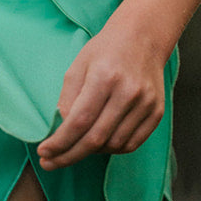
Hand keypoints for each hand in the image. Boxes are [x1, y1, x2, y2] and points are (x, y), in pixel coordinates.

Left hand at [36, 20, 166, 170]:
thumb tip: (62, 132)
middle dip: (69, 155)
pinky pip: (132, 143)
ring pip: (113, 145)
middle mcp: (128, 92)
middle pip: (95, 138)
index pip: (79, 121)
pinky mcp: (157, 112)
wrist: (143, 38)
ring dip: (90, 152)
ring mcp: (146, 104)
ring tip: (76, 146)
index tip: (43, 153)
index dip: (60, 143)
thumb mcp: (78, 66)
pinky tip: (99, 144)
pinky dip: (112, 149)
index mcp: (105, 77)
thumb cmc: (105, 50)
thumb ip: (68, 99)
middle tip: (50, 163)